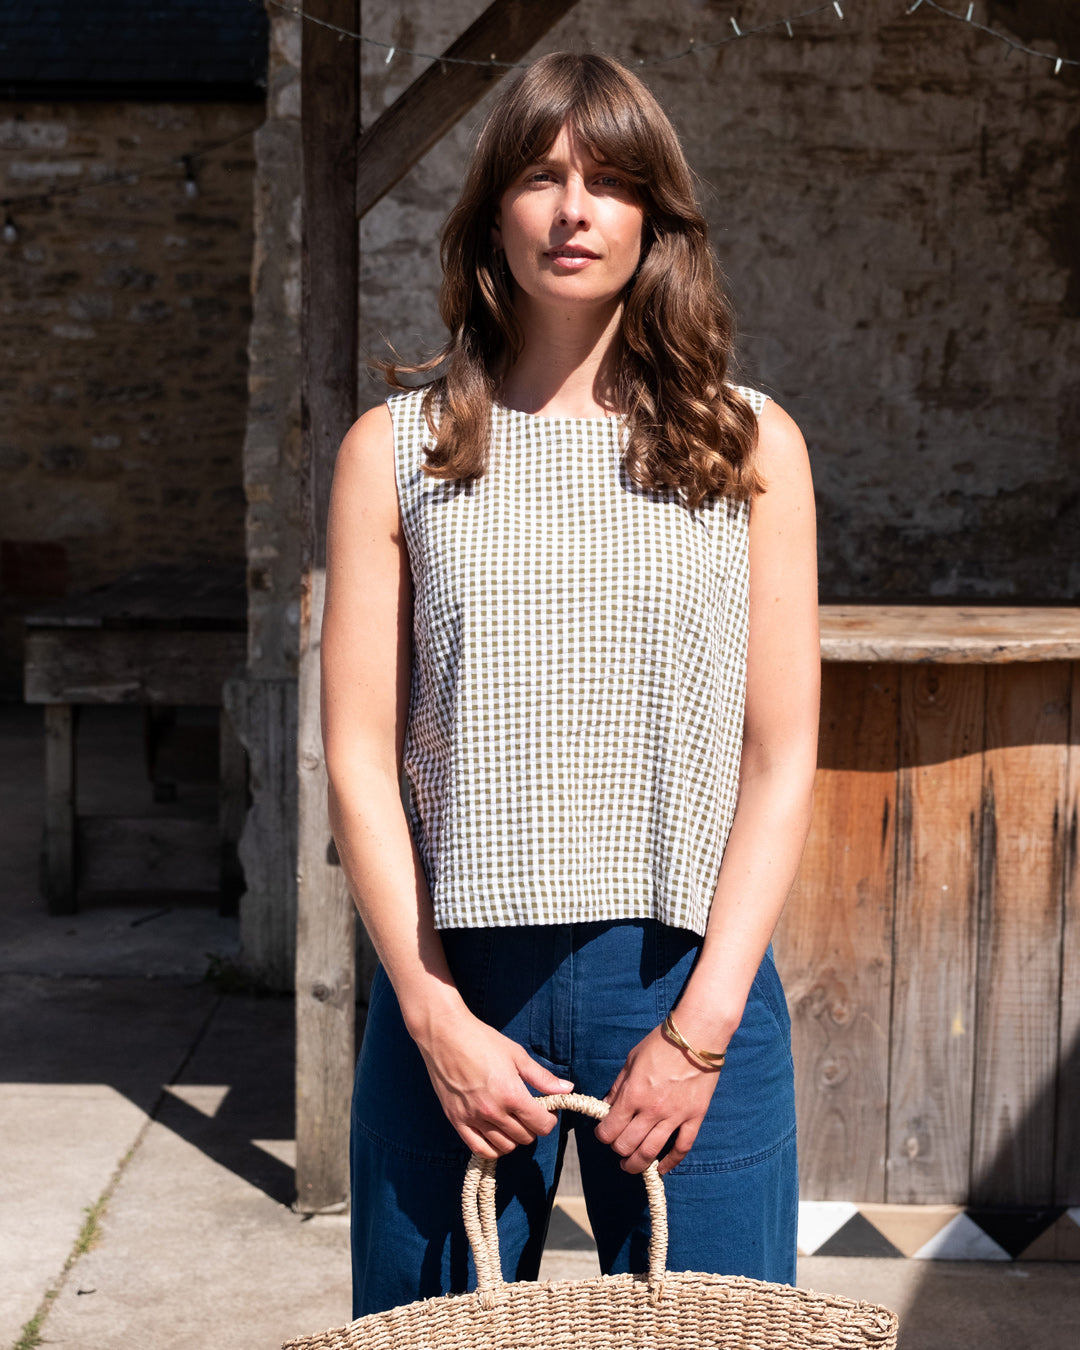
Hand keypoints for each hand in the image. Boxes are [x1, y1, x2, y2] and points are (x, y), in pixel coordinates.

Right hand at [414, 1007, 573, 1157]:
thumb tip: (567, 1089)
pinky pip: (479, 1149)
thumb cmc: (482, 1040)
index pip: (541, 1125)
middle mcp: (493, 1111)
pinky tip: (496, 1134)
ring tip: (512, 1121)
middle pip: (525, 1137)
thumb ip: (542, 1077)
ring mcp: (473, 1118)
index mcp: (511, 1094)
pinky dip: (492, 1148)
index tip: (546, 1111)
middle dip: (532, 1127)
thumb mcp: (516, 1055)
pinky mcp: (456, 1120)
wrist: (445, 1034)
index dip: (549, 1120)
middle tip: (529, 1112)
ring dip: (514, 1138)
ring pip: (504, 1146)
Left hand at [595, 1025, 721, 1174]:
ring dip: (638, 1164)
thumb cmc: (662, 1042)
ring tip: (632, 1166)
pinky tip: (662, 1168)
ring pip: (651, 1152)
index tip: (604, 1133)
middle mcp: (652, 1109)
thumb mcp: (632, 1059)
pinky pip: (682, 1147)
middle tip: (618, 1148)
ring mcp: (675, 1116)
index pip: (610, 1129)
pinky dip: (671, 1162)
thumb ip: (619, 1085)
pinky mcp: (694, 1117)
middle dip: (618, 1151)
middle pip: (628, 1145)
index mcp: (633, 1093)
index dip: (603, 1135)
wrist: (698, 1035)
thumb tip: (607, 1105)